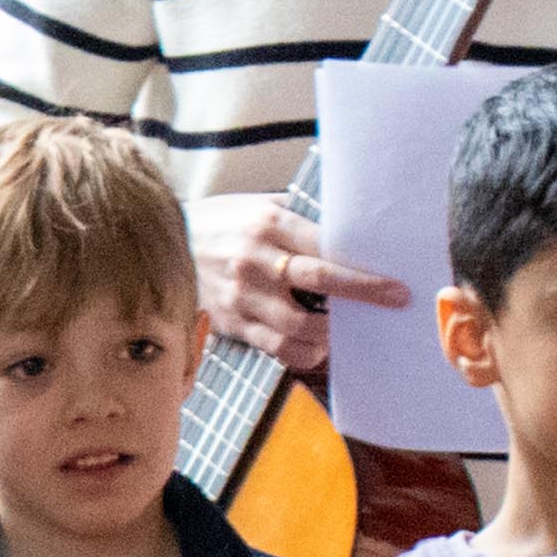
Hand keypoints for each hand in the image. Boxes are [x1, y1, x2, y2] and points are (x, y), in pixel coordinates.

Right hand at [191, 194, 406, 365]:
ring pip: (300, 324)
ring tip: (353, 328)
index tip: (394, 282)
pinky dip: (304, 351)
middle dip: (363, 294)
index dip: (363, 268)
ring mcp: (241, 295)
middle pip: (320, 282)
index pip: (325, 248)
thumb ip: (299, 219)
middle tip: (393, 302)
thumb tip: (349, 231)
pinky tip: (319, 347)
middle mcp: (254, 259)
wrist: (162, 245)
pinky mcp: (231, 322)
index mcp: (266, 223)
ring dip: (334, 331)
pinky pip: (276, 347)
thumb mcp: (257, 205)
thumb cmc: (220, 222)